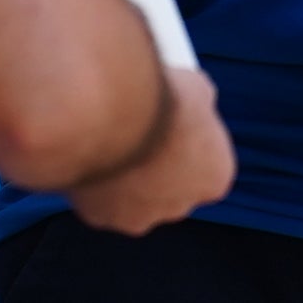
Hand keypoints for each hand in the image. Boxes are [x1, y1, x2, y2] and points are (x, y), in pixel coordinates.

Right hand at [66, 67, 233, 235]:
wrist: (110, 110)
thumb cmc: (159, 95)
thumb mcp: (195, 85)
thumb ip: (199, 102)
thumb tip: (197, 97)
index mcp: (215, 176)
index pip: (209, 168)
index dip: (190, 145)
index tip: (174, 123)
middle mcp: (180, 206)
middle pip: (171, 190)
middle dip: (157, 169)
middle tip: (141, 132)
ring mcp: (139, 216)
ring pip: (132, 200)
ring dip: (123, 178)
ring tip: (108, 139)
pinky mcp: (100, 217)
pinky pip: (97, 199)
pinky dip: (93, 178)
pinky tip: (88, 150)